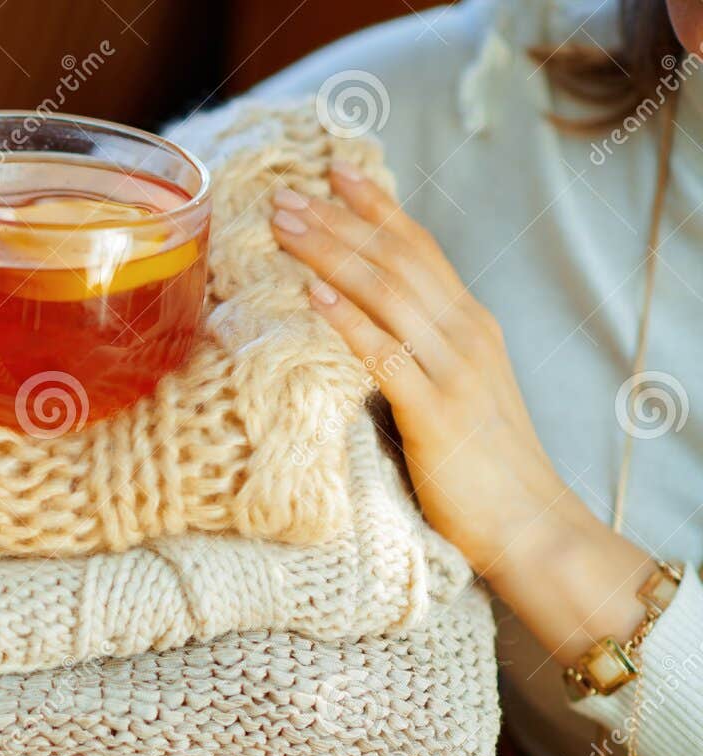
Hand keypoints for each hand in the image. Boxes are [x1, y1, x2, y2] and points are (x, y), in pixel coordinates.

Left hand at [270, 164, 652, 662]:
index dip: (375, 207)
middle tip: (283, 195)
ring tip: (284, 227)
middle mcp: (466, 334)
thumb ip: (419, 353)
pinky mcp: (437, 413)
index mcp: (470, 324)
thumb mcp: (454, 392)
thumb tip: (364, 328)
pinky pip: (386, 355)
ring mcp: (454, 370)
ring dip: (331, 254)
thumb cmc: (482, 467)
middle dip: (336, 222)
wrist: (530, 525)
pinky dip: (349, 320)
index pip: (418, 248)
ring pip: (386, 294)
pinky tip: (313, 295)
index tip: (333, 172)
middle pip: (394, 259)